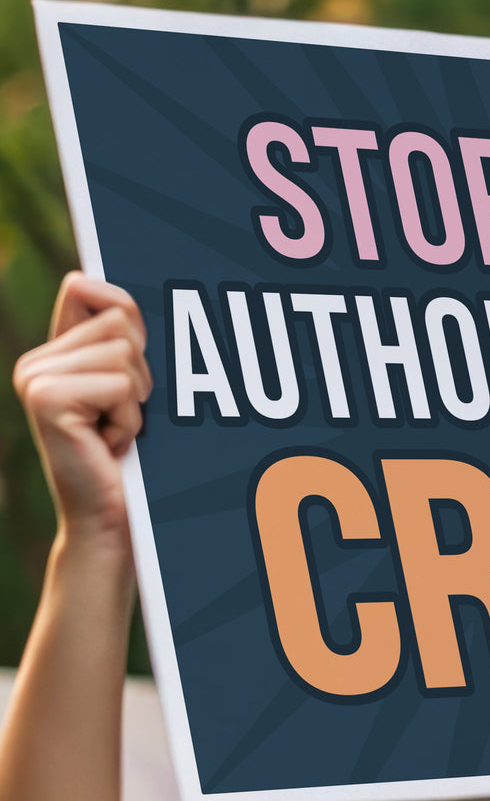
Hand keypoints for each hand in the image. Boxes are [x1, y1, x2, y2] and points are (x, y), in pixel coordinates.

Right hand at [12, 272, 151, 544]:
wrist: (108, 518)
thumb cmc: (127, 454)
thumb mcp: (127, 389)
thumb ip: (118, 338)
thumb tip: (99, 282)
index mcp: (52, 353)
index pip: (91, 288)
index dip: (126, 313)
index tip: (135, 353)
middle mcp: (35, 361)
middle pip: (122, 321)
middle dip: (142, 372)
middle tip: (121, 415)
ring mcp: (35, 378)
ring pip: (126, 352)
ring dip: (138, 399)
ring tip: (115, 431)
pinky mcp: (47, 398)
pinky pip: (121, 384)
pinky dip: (130, 418)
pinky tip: (109, 443)